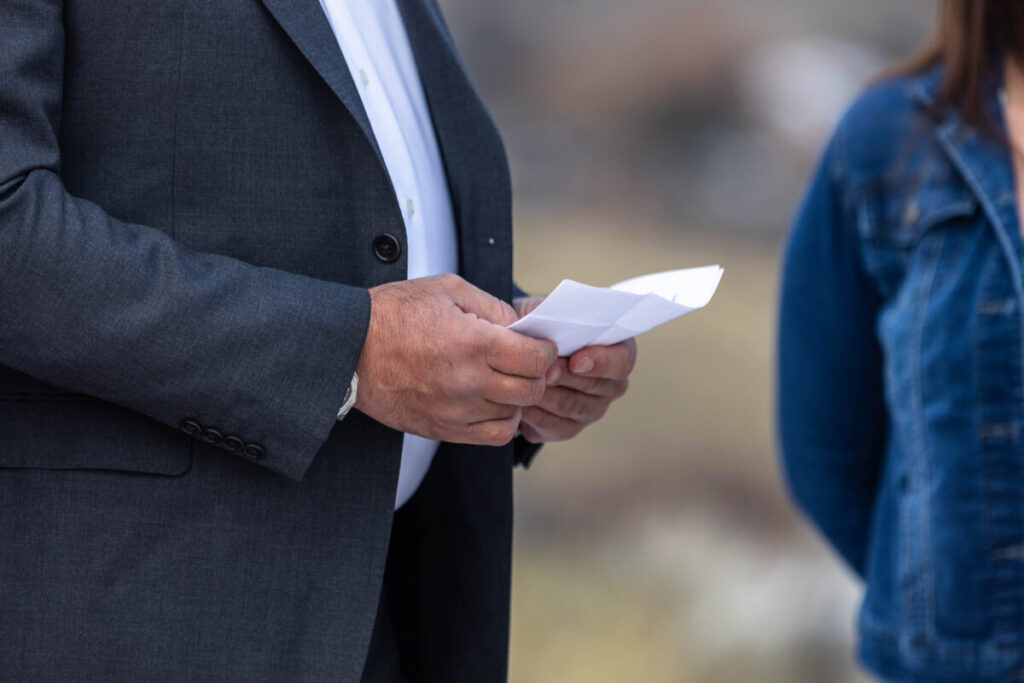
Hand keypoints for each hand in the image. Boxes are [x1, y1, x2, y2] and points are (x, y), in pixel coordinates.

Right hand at [355, 275, 557, 445]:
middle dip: (536, 374)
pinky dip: (501, 421)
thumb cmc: (393, 314)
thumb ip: (492, 306)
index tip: (539, 344)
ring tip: (503, 379)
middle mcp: (468, 382)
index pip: (536, 360)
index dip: (545, 351)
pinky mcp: (443, 429)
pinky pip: (493, 436)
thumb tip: (522, 327)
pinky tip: (491, 402)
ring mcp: (456, 411)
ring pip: (514, 414)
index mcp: (473, 343)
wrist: (349, 349)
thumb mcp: (446, 289)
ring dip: (517, 397)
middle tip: (525, 361)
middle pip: (531, 390)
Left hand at [513, 296, 635, 442]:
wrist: (518, 352)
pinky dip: (535, 414)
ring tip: (525, 382)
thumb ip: (552, 314)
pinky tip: (519, 401)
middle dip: (566, 377)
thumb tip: (547, 321)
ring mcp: (591, 409)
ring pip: (571, 407)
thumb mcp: (544, 312)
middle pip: (595, 387)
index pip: (622, 361)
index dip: (601, 362)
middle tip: (543, 371)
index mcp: (616, 352)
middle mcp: (610, 385)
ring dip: (548, 395)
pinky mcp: (566, 428)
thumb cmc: (540, 328)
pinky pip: (553, 426)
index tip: (576, 360)